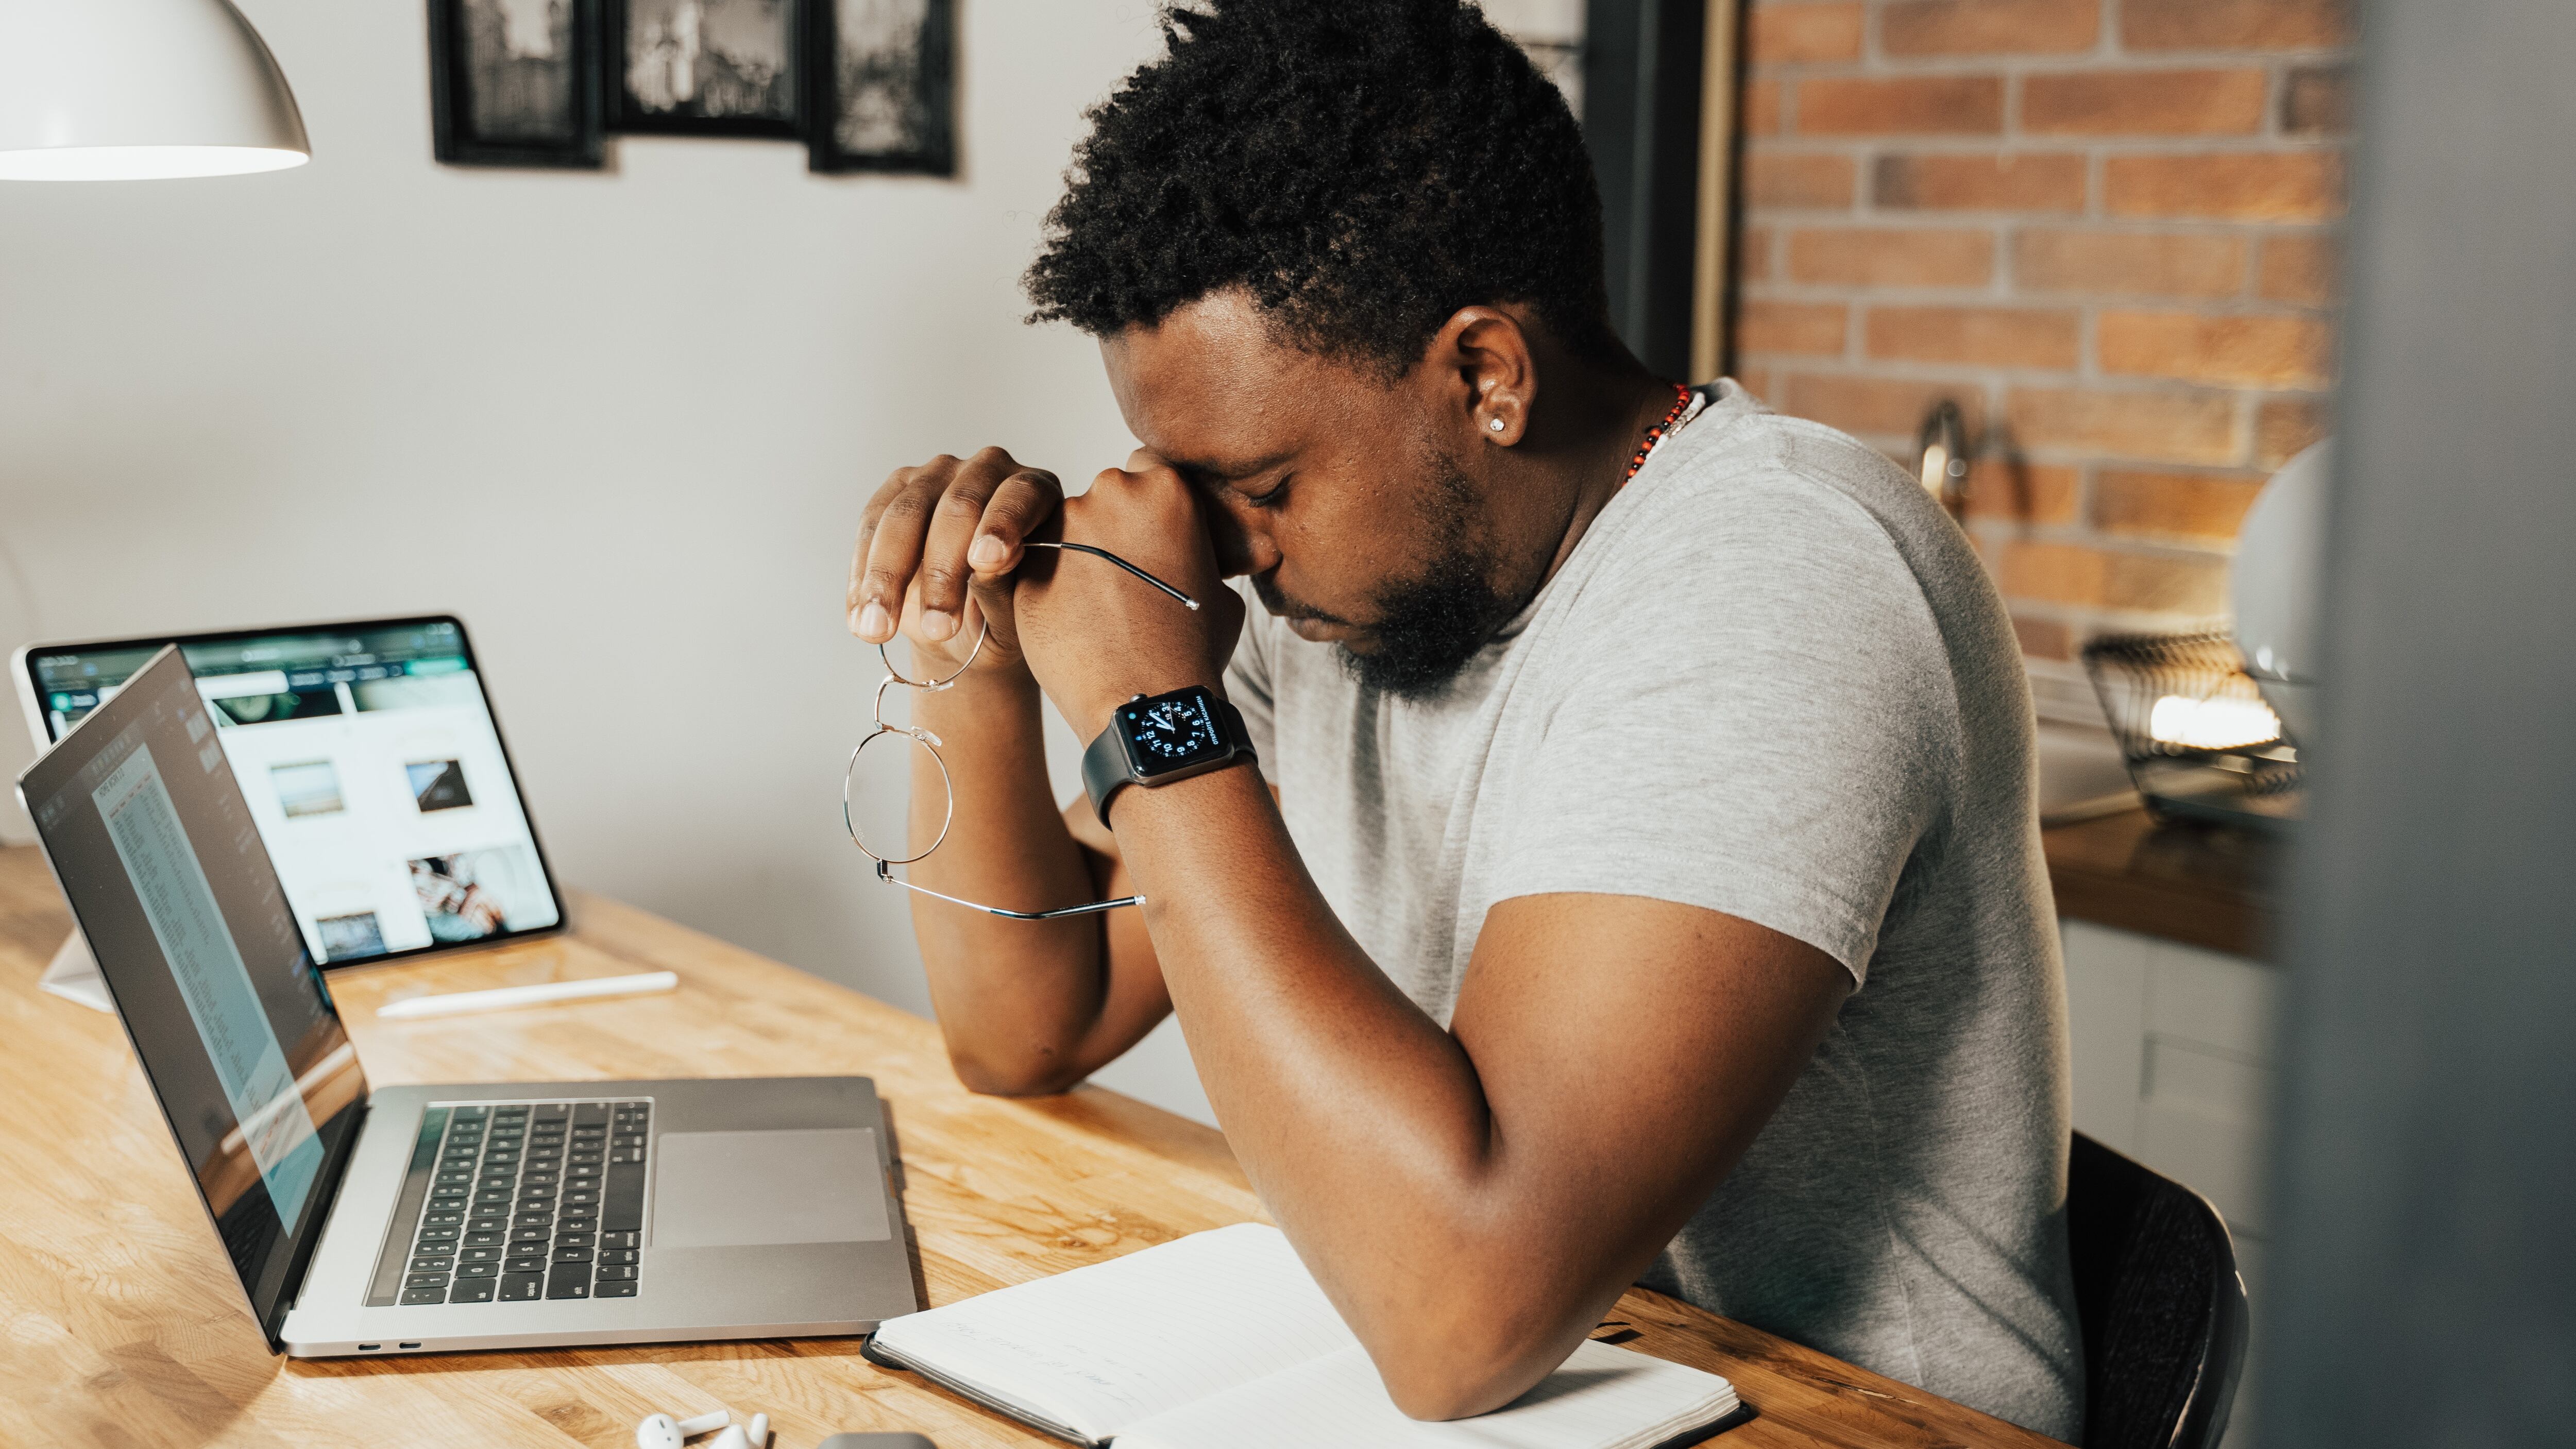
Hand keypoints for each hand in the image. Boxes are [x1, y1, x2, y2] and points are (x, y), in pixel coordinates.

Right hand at [847, 447, 1065, 678]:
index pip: (1019, 496)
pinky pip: (870, 527)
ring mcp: (936, 476)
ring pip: (903, 516)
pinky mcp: (893, 493)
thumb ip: (1005, 587)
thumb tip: (988, 565)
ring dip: (887, 578)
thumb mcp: (1015, 614)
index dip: (1001, 525)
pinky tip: (860, 620)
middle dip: (942, 571)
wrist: (966, 629)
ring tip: (879, 632)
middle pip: (957, 506)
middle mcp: (986, 470)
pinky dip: (863, 579)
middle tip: (939, 628)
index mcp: (1035, 491)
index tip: (985, 563)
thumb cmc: (1005, 615)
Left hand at [1012, 455, 1245, 739]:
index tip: (1148, 535)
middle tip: (1123, 578)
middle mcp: (1112, 492)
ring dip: (1076, 558)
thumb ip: (1201, 556)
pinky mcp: (1026, 562)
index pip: (1148, 472)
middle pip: (1105, 497)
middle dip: (1111, 530)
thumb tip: (1198, 558)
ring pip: (1066, 529)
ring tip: (1096, 608)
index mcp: (1167, 489)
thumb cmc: (1192, 652)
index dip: (1148, 508)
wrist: (1144, 701)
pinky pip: (1034, 563)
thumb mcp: (1220, 592)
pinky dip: (1047, 585)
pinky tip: (1068, 619)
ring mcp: (1064, 526)